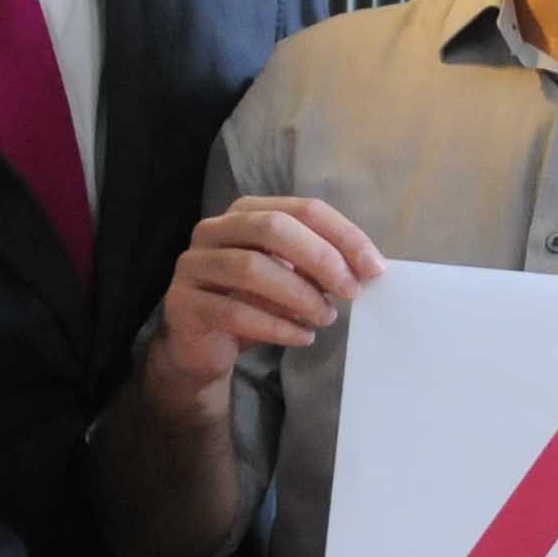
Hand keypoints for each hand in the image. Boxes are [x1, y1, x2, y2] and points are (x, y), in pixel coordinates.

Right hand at [150, 195, 385, 399]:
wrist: (200, 348)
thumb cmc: (252, 303)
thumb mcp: (290, 277)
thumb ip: (320, 265)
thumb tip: (368, 268)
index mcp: (246, 212)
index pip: (302, 209)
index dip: (342, 235)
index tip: (374, 268)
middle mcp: (214, 229)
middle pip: (273, 227)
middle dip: (320, 258)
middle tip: (350, 290)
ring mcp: (193, 264)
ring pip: (251, 268)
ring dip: (299, 295)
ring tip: (326, 317)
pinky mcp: (183, 303)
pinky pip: (234, 311)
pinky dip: (276, 326)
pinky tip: (302, 337)